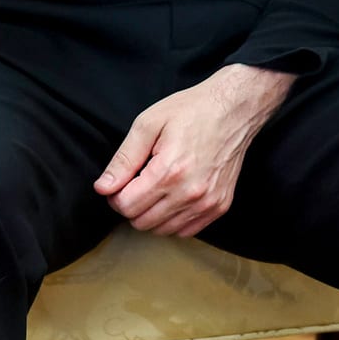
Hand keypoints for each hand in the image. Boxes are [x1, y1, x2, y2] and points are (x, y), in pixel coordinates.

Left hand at [93, 64, 294, 237]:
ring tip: (159, 187)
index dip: (115, 194)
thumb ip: (123, 159)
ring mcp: (208, 202)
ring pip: (162, 230)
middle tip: (140, 182)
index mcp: (169, 171)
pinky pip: (186, 231)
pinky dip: (174, 219)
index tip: (123, 180)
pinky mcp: (220, 205)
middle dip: (132, 205)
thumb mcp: (149, 124)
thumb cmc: (192, 110)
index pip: (125, 206)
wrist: (235, 108)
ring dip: (153, 213)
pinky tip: (176, 196)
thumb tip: (103, 188)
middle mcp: (190, 192)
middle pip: (141, 222)